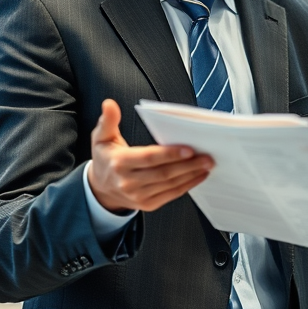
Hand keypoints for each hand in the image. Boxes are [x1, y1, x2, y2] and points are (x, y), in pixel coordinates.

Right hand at [87, 99, 213, 212]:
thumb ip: (108, 120)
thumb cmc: (106, 158)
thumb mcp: (101, 137)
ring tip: (207, 164)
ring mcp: (138, 195)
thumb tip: (109, 104)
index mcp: (120, 163)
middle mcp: (128, 182)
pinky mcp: (147, 204)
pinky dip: (187, 185)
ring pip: (170, 185)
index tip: (189, 149)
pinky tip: (198, 176)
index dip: (169, 154)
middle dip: (188, 165)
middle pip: (163, 173)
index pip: (149, 158)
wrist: (101, 188)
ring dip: (191, 175)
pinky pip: (171, 195)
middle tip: (207, 156)